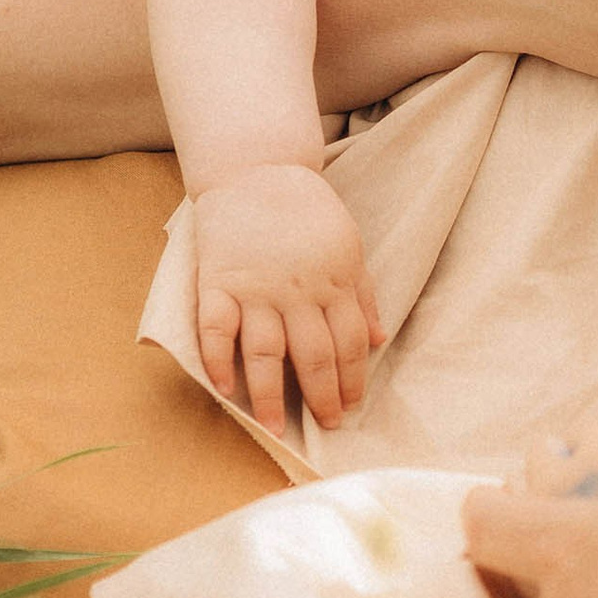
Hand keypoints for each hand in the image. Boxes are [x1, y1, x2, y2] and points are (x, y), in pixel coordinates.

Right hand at [191, 161, 383, 431]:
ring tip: (274, 428)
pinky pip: (216, 329)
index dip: (352, 379)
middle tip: (324, 427)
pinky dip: (219, 360)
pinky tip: (226, 388)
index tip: (350, 407)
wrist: (256, 169)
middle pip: (313, 355)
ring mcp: (255, 288)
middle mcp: (297, 291)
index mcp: (334, 281)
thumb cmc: (307, 209)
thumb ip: (363, 294)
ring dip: (270, 396)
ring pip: (265, 353)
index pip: (350, 343)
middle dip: (321, 397)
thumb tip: (381, 340)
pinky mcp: (218, 281)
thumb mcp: (349, 245)